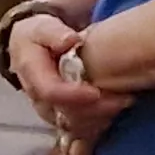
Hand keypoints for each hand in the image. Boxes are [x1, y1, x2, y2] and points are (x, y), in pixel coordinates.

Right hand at [6, 15, 132, 145]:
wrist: (29, 48)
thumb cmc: (38, 35)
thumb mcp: (41, 27)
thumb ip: (53, 33)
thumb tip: (69, 40)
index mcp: (32, 74)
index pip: (50, 92)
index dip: (74, 95)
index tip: (97, 92)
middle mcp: (38, 98)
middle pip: (65, 113)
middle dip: (95, 110)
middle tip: (124, 99)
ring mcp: (48, 109)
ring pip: (73, 124)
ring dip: (99, 117)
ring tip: (124, 103)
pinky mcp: (59, 115)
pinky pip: (78, 126)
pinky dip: (98, 121)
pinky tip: (116, 110)